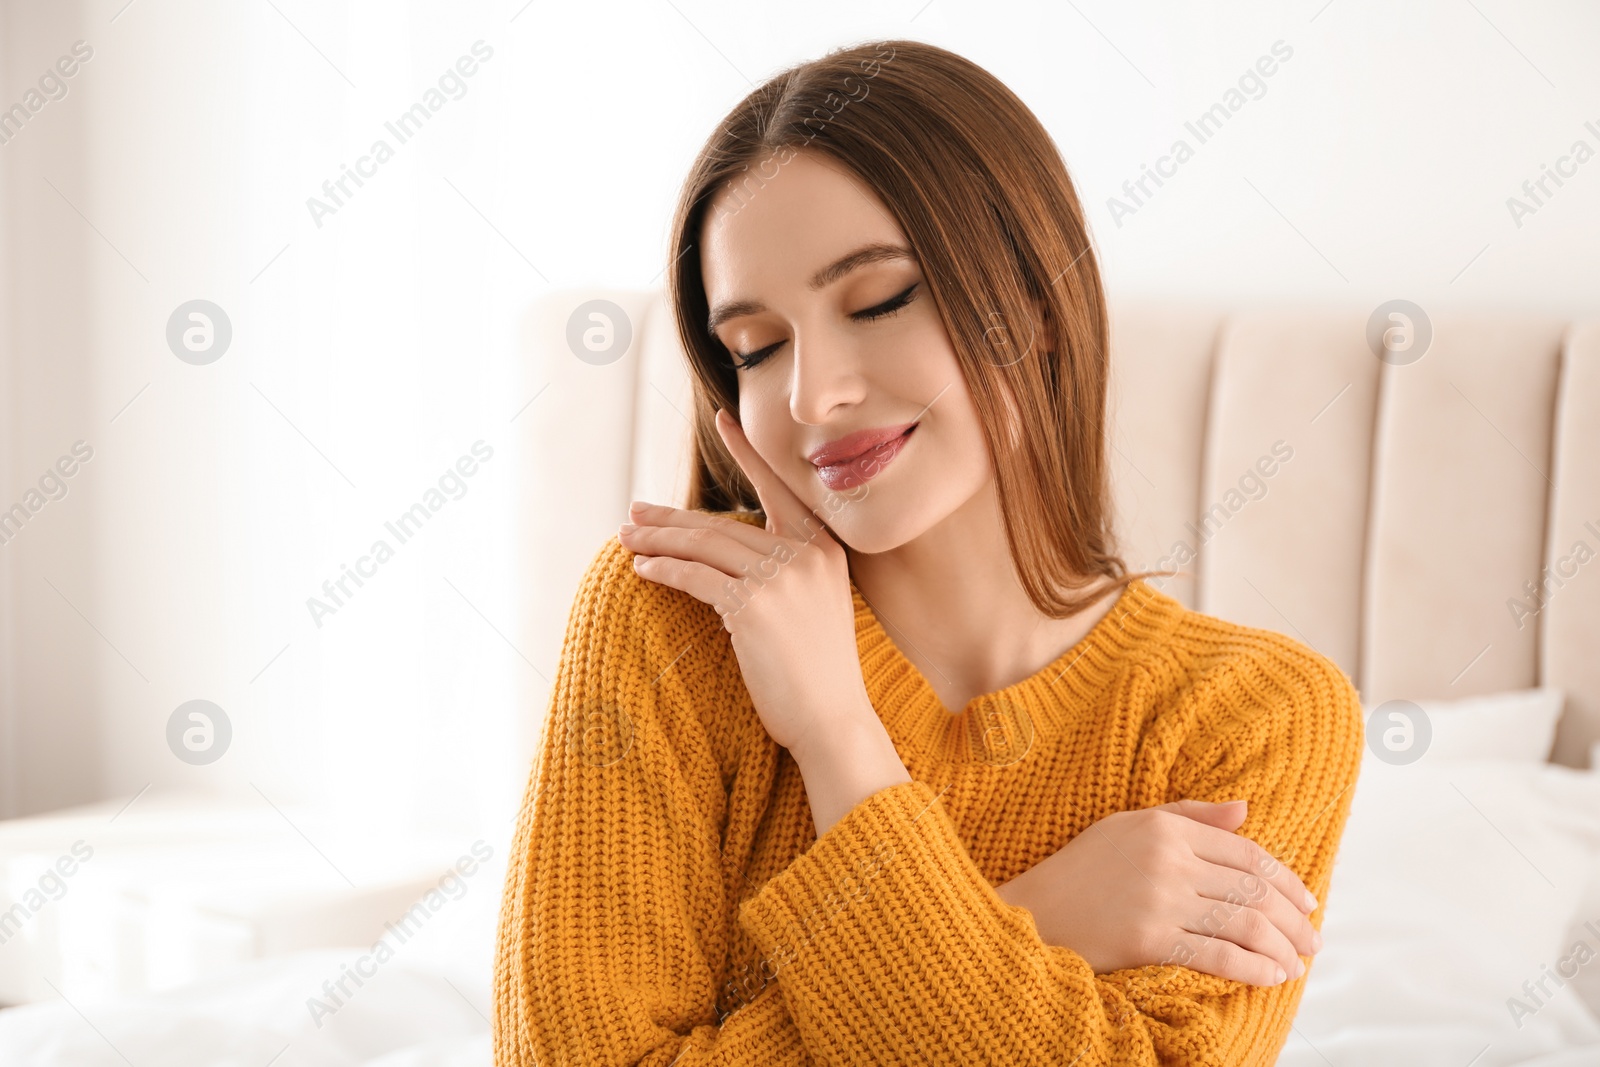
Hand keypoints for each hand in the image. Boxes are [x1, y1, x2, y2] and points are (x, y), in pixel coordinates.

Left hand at [617, 408, 871, 758]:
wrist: (834, 720)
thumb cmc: (820, 673)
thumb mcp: (817, 605)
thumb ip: (787, 570)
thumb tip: (732, 550)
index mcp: (825, 549)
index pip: (779, 488)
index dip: (747, 453)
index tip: (720, 419)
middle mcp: (806, 555)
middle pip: (724, 523)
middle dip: (672, 517)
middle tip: (635, 512)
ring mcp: (781, 579)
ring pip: (705, 546)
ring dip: (658, 541)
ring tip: (626, 539)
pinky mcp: (753, 608)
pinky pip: (695, 577)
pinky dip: (664, 570)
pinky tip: (642, 569)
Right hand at [994, 799, 1321, 986]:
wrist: (1033, 910)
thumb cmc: (1081, 869)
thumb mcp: (1129, 826)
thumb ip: (1189, 815)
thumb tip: (1245, 811)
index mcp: (1165, 826)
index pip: (1246, 852)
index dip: (1286, 880)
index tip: (1308, 901)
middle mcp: (1167, 859)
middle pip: (1253, 890)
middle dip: (1294, 920)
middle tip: (1313, 940)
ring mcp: (1159, 900)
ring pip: (1244, 924)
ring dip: (1281, 948)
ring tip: (1295, 964)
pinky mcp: (1148, 939)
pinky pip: (1217, 956)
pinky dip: (1252, 969)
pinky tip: (1269, 977)